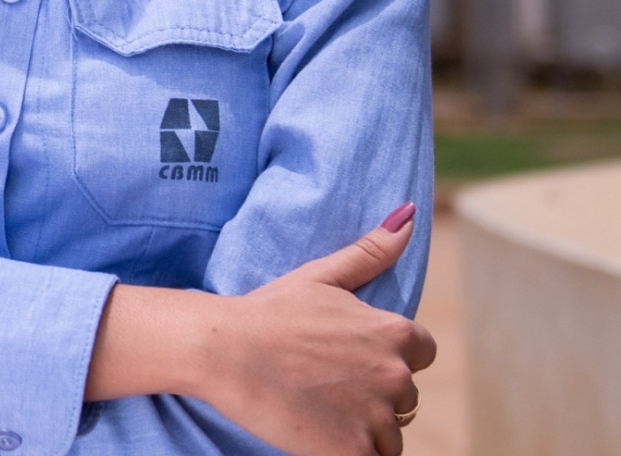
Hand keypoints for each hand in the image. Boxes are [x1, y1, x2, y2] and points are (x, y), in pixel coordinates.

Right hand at [89, 205, 436, 455]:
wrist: (223, 351)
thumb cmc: (268, 311)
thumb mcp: (321, 276)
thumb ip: (371, 251)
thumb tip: (410, 213)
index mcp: (395, 333)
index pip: (421, 355)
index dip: (385, 357)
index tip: (345, 357)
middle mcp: (396, 376)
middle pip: (404, 399)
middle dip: (371, 396)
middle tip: (320, 383)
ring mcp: (377, 417)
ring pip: (389, 436)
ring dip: (361, 429)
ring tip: (315, 408)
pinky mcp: (353, 452)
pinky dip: (347, 451)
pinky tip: (316, 431)